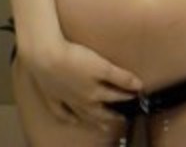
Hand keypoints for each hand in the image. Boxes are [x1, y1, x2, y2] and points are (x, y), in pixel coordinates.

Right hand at [21, 37, 142, 131]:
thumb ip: (121, 77)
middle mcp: (82, 100)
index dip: (127, 95)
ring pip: (83, 114)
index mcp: (95, 92)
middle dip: (112, 114)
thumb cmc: (75, 59)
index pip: (116, 95)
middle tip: (121, 118)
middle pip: (100, 110)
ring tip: (103, 126)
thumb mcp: (102, 66)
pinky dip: (68, 118)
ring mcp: (66, 100)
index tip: (136, 96)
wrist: (46, 58)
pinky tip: (73, 121)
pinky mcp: (53, 96)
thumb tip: (139, 86)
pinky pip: (62, 112)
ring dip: (94, 120)